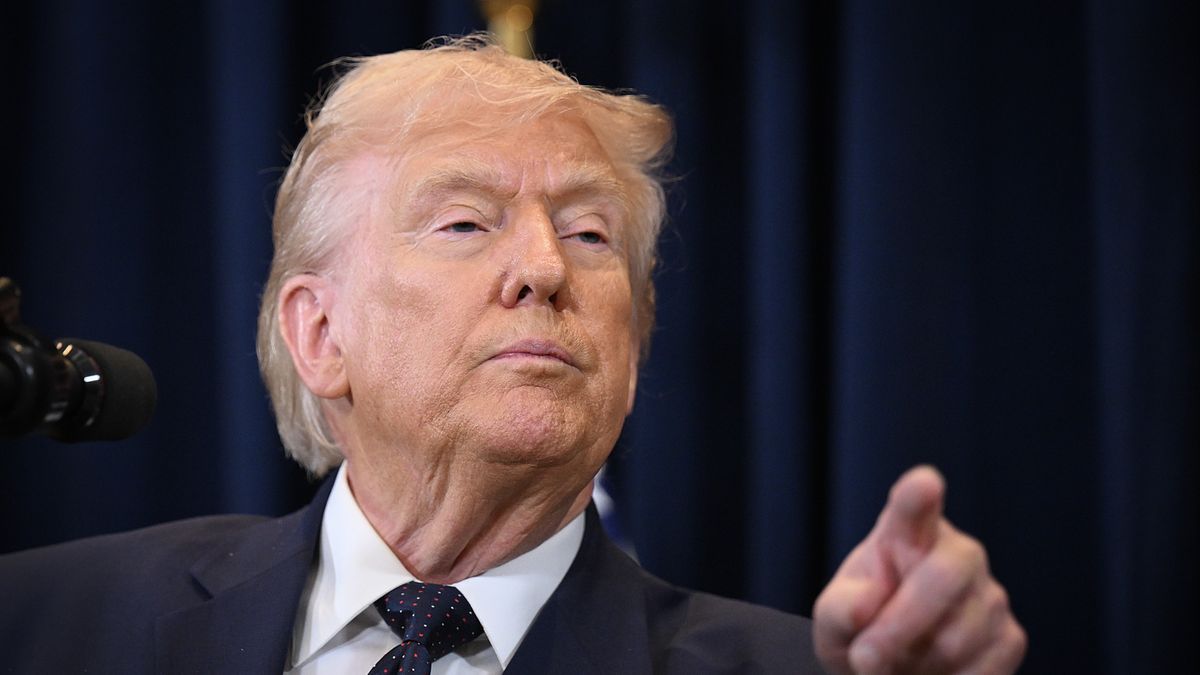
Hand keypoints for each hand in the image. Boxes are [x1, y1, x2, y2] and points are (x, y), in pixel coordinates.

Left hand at [812, 466, 1025, 673]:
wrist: (892, 670)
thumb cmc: (859, 631)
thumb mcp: (833, 621)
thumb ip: (839, 609)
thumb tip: (865, 604)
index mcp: (906, 533)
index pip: (914, 507)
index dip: (919, 495)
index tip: (924, 484)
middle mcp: (957, 552)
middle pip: (943, 577)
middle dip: (900, 624)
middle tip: (863, 660)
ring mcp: (990, 594)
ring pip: (957, 637)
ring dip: (916, 664)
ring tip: (899, 662)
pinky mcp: (1010, 637)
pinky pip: (979, 672)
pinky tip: (930, 673)